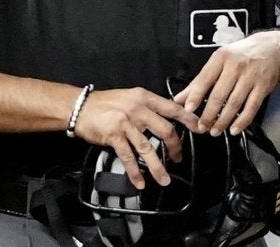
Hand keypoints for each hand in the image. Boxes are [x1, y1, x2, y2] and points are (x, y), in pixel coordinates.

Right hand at [74, 87, 199, 189]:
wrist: (81, 107)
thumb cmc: (105, 103)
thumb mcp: (131, 97)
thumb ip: (148, 106)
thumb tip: (166, 118)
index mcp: (145, 98)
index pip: (172, 108)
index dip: (188, 119)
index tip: (199, 128)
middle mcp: (138, 109)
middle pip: (165, 130)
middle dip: (175, 147)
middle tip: (178, 158)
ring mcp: (126, 123)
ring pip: (148, 148)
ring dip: (158, 166)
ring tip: (164, 179)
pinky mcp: (114, 136)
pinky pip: (128, 157)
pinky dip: (135, 172)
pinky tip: (140, 181)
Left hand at [173, 31, 279, 136]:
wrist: (269, 49)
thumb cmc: (240, 56)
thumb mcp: (218, 61)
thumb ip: (199, 81)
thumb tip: (180, 98)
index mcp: (221, 58)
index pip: (205, 78)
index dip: (195, 95)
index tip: (188, 109)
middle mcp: (236, 66)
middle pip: (219, 94)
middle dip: (209, 113)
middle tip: (202, 126)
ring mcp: (251, 77)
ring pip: (234, 103)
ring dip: (223, 120)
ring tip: (215, 130)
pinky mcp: (263, 86)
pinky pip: (252, 107)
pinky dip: (242, 121)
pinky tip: (234, 129)